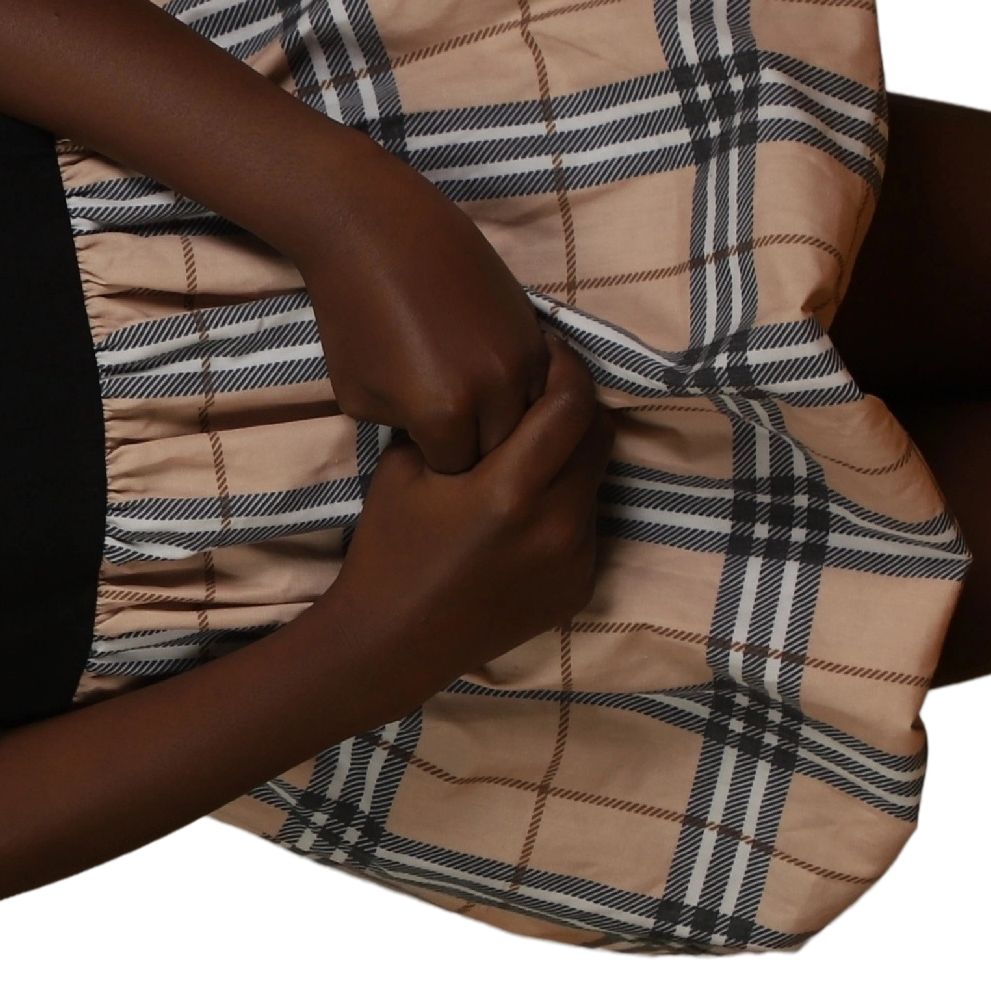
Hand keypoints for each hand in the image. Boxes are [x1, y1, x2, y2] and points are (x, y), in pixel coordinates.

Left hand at [295, 176, 556, 472]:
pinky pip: (540, 381)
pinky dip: (518, 386)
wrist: (376, 232)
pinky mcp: (534, 328)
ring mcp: (521, 358)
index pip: (457, 472)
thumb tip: (438, 445)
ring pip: (529, 418)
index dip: (436, 463)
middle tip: (444, 425)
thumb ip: (405, 433)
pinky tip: (486, 371)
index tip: (421, 445)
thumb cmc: (353, 315)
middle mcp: (493, 392)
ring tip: (469, 400)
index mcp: (444, 415)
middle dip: (473, 447)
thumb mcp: (359, 396)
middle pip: (500, 452)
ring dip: (502, 418)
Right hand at [309, 333, 614, 701]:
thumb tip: (487, 381)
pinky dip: (565, 503)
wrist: (396, 641)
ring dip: (572, 455)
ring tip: (529, 452)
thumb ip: (456, 424)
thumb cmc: (390, 551)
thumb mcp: (404, 471)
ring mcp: (575, 559)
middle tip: (544, 390)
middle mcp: (557, 524)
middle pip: (600, 437)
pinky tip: (523, 510)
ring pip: (595, 479)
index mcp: (510, 490)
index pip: (572, 406)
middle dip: (577, 405)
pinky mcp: (581, 585)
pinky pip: (587, 524)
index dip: (569, 367)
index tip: (550, 350)